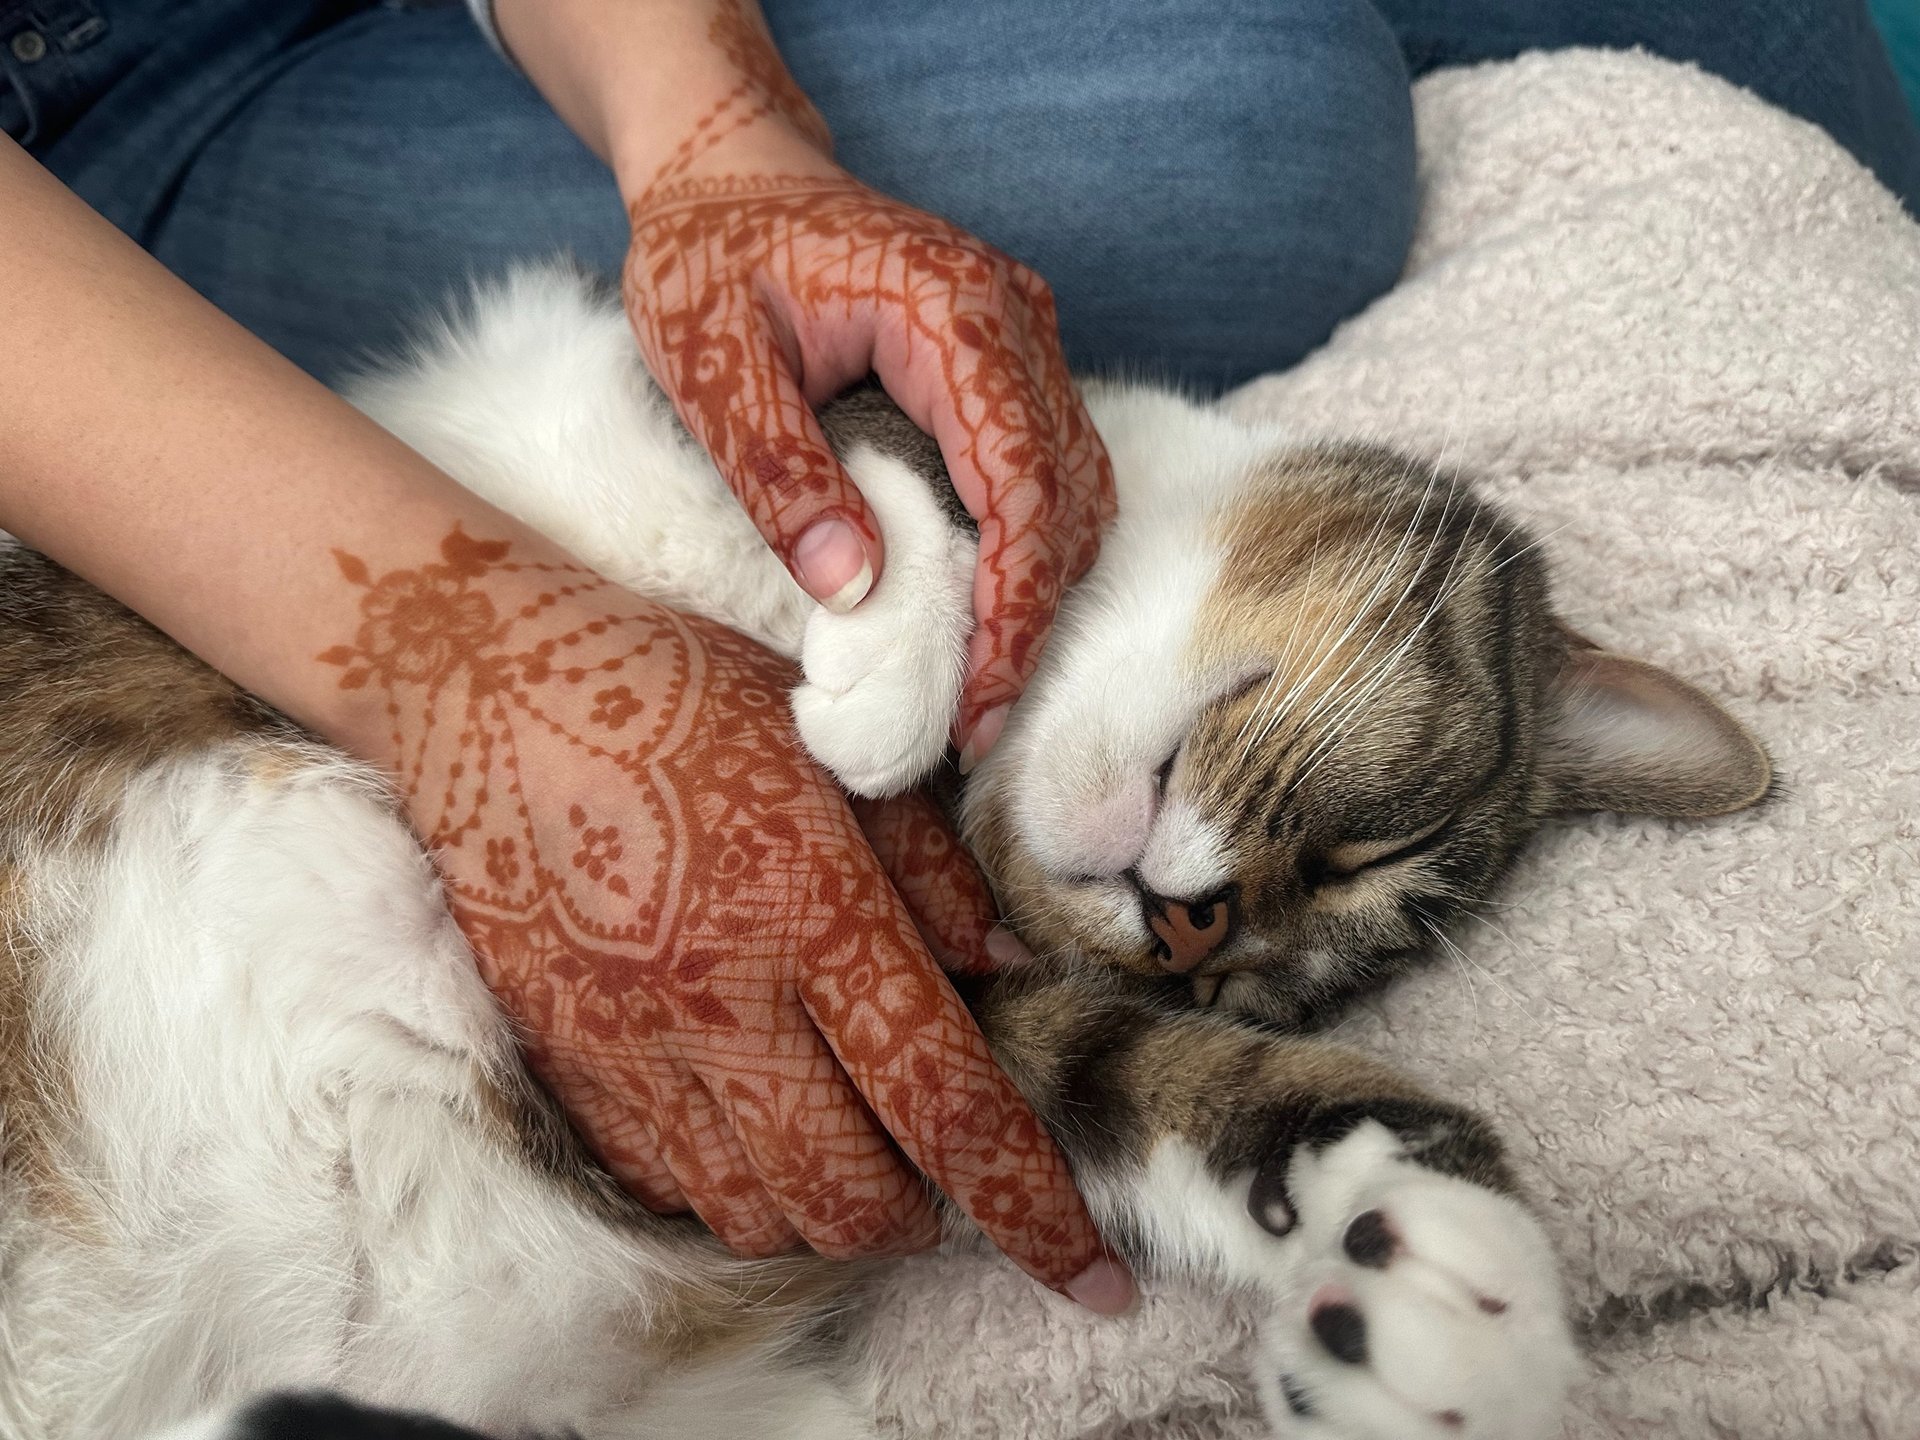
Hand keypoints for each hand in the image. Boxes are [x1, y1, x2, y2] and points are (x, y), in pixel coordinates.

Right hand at [317, 523, 1130, 1306]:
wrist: (481, 682)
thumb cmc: (675, 690)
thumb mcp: (833, 746)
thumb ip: (931, 867)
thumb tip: (1003, 970)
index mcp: (811, 908)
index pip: (946, 1102)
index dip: (1033, 1209)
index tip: (1099, 1283)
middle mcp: (722, 997)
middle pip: (849, 1198)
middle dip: (922, 1220)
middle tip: (940, 1171)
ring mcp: (629, 1040)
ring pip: (753, 1213)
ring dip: (827, 1212)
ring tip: (849, 1147)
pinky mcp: (564, 1055)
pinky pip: (664, 1181)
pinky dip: (731, 1185)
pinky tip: (752, 1119)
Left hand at [623, 124, 1112, 765]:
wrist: (729, 169)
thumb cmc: (708, 254)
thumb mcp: (710, 364)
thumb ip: (777, 471)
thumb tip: (850, 589)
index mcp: (950, 311)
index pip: (1018, 478)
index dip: (1011, 600)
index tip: (982, 698)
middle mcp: (1011, 317)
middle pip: (1067, 493)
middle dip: (1033, 617)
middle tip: (979, 722)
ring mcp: (1020, 335)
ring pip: (1075, 485)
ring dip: (1040, 589)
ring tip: (984, 685)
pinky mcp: (1006, 359)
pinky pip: (1048, 465)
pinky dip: (1030, 546)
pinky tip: (984, 609)